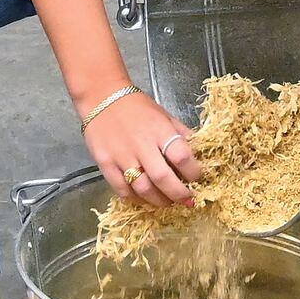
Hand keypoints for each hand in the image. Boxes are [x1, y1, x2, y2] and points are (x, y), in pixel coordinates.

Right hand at [82, 92, 202, 205]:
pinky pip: (122, 190)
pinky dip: (137, 199)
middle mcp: (141, 144)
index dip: (193, 172)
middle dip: (179, 194)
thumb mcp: (164, 115)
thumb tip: (198, 154)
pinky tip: (145, 198)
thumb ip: (180, 134)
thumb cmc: (136, 106)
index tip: (197, 178)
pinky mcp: (105, 164)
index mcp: (159, 130)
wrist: (101, 97)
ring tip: (168, 202)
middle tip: (187, 200)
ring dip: (159, 201)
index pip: (182, 156)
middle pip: (163, 178)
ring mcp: (121, 156)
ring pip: (143, 189)